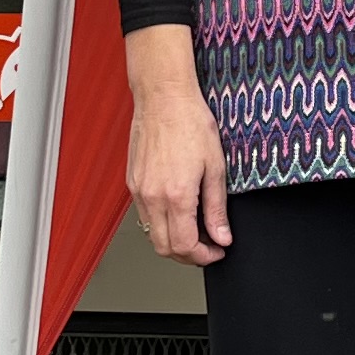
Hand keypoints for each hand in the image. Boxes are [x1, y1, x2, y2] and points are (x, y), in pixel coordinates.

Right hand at [124, 26, 231, 265]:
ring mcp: (139, 190)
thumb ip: (217, 208)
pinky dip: (161, 223)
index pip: (185, 246)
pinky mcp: (132, 182)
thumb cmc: (191, 123)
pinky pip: (144, 215)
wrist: (164, 98)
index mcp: (176, 195)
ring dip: (172, 241)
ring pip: (151, 234)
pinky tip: (178, 211)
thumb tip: (221, 237)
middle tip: (207, 247)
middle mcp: (152, 197)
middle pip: (164, 248)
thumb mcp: (216, 167)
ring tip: (195, 229)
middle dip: (188, 255)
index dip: (204, 256)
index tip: (217, 251)